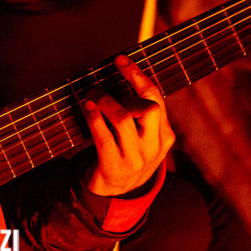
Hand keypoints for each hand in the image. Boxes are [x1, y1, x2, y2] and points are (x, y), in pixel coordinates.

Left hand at [83, 56, 174, 196]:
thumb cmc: (127, 151)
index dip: (137, 75)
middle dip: (124, 89)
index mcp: (164, 135)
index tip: (120, 59)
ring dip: (104, 100)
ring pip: (123, 119)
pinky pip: (103, 137)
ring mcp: (135, 159)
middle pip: (148, 108)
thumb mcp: (142, 135)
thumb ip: (140, 111)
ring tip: (91, 93)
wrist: (116, 191)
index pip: (156, 98)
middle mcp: (153, 147)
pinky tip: (86, 105)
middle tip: (102, 82)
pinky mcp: (114, 167)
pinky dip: (94, 117)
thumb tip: (121, 72)